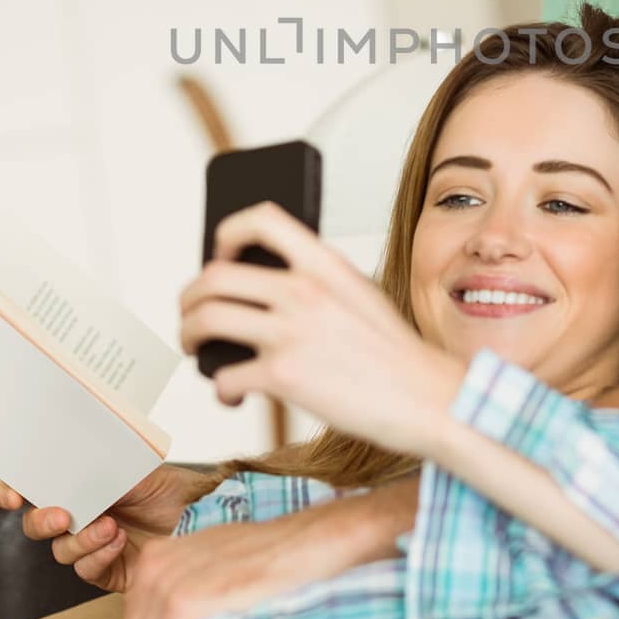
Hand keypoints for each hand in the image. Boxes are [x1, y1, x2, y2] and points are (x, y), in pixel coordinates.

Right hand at [0, 464, 210, 593]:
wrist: (202, 513)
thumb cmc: (167, 485)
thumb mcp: (129, 466)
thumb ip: (92, 468)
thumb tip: (62, 458)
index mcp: (78, 484)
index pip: (35, 486)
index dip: (14, 490)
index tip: (13, 495)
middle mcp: (80, 514)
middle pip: (37, 524)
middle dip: (41, 520)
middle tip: (59, 515)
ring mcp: (91, 543)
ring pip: (61, 549)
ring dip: (81, 538)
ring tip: (109, 525)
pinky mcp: (107, 570)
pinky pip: (86, 569)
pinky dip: (98, 555)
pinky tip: (118, 540)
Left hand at [180, 201, 466, 457]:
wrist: (430, 398)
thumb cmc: (396, 355)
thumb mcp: (361, 295)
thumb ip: (318, 283)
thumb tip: (266, 290)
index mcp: (324, 263)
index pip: (260, 219)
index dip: (226, 232)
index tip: (218, 254)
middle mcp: (304, 289)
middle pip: (214, 276)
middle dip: (189, 298)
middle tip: (191, 316)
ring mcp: (292, 331)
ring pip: (205, 319)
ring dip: (188, 335)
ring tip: (195, 348)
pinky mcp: (284, 375)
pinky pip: (224, 376)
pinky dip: (219, 389)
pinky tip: (232, 395)